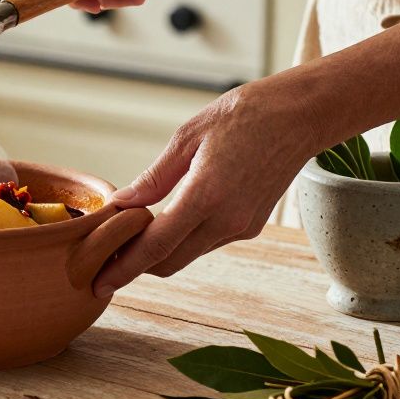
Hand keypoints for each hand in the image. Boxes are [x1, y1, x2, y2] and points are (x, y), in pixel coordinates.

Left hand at [95, 82, 319, 295]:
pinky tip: (166, 222)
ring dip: (159, 253)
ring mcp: (242, 226)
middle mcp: (227, 219)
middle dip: (136, 267)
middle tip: (105, 259)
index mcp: (206, 195)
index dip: (124, 268)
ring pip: (188, 254)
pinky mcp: (252, 226)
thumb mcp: (188, 137)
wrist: (300, 116)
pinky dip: (183, 240)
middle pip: (169, 262)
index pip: (156, 246)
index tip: (99, 283)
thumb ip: (155, 177)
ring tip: (129, 238)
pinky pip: (207, 242)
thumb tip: (122, 203)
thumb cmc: (243, 115)